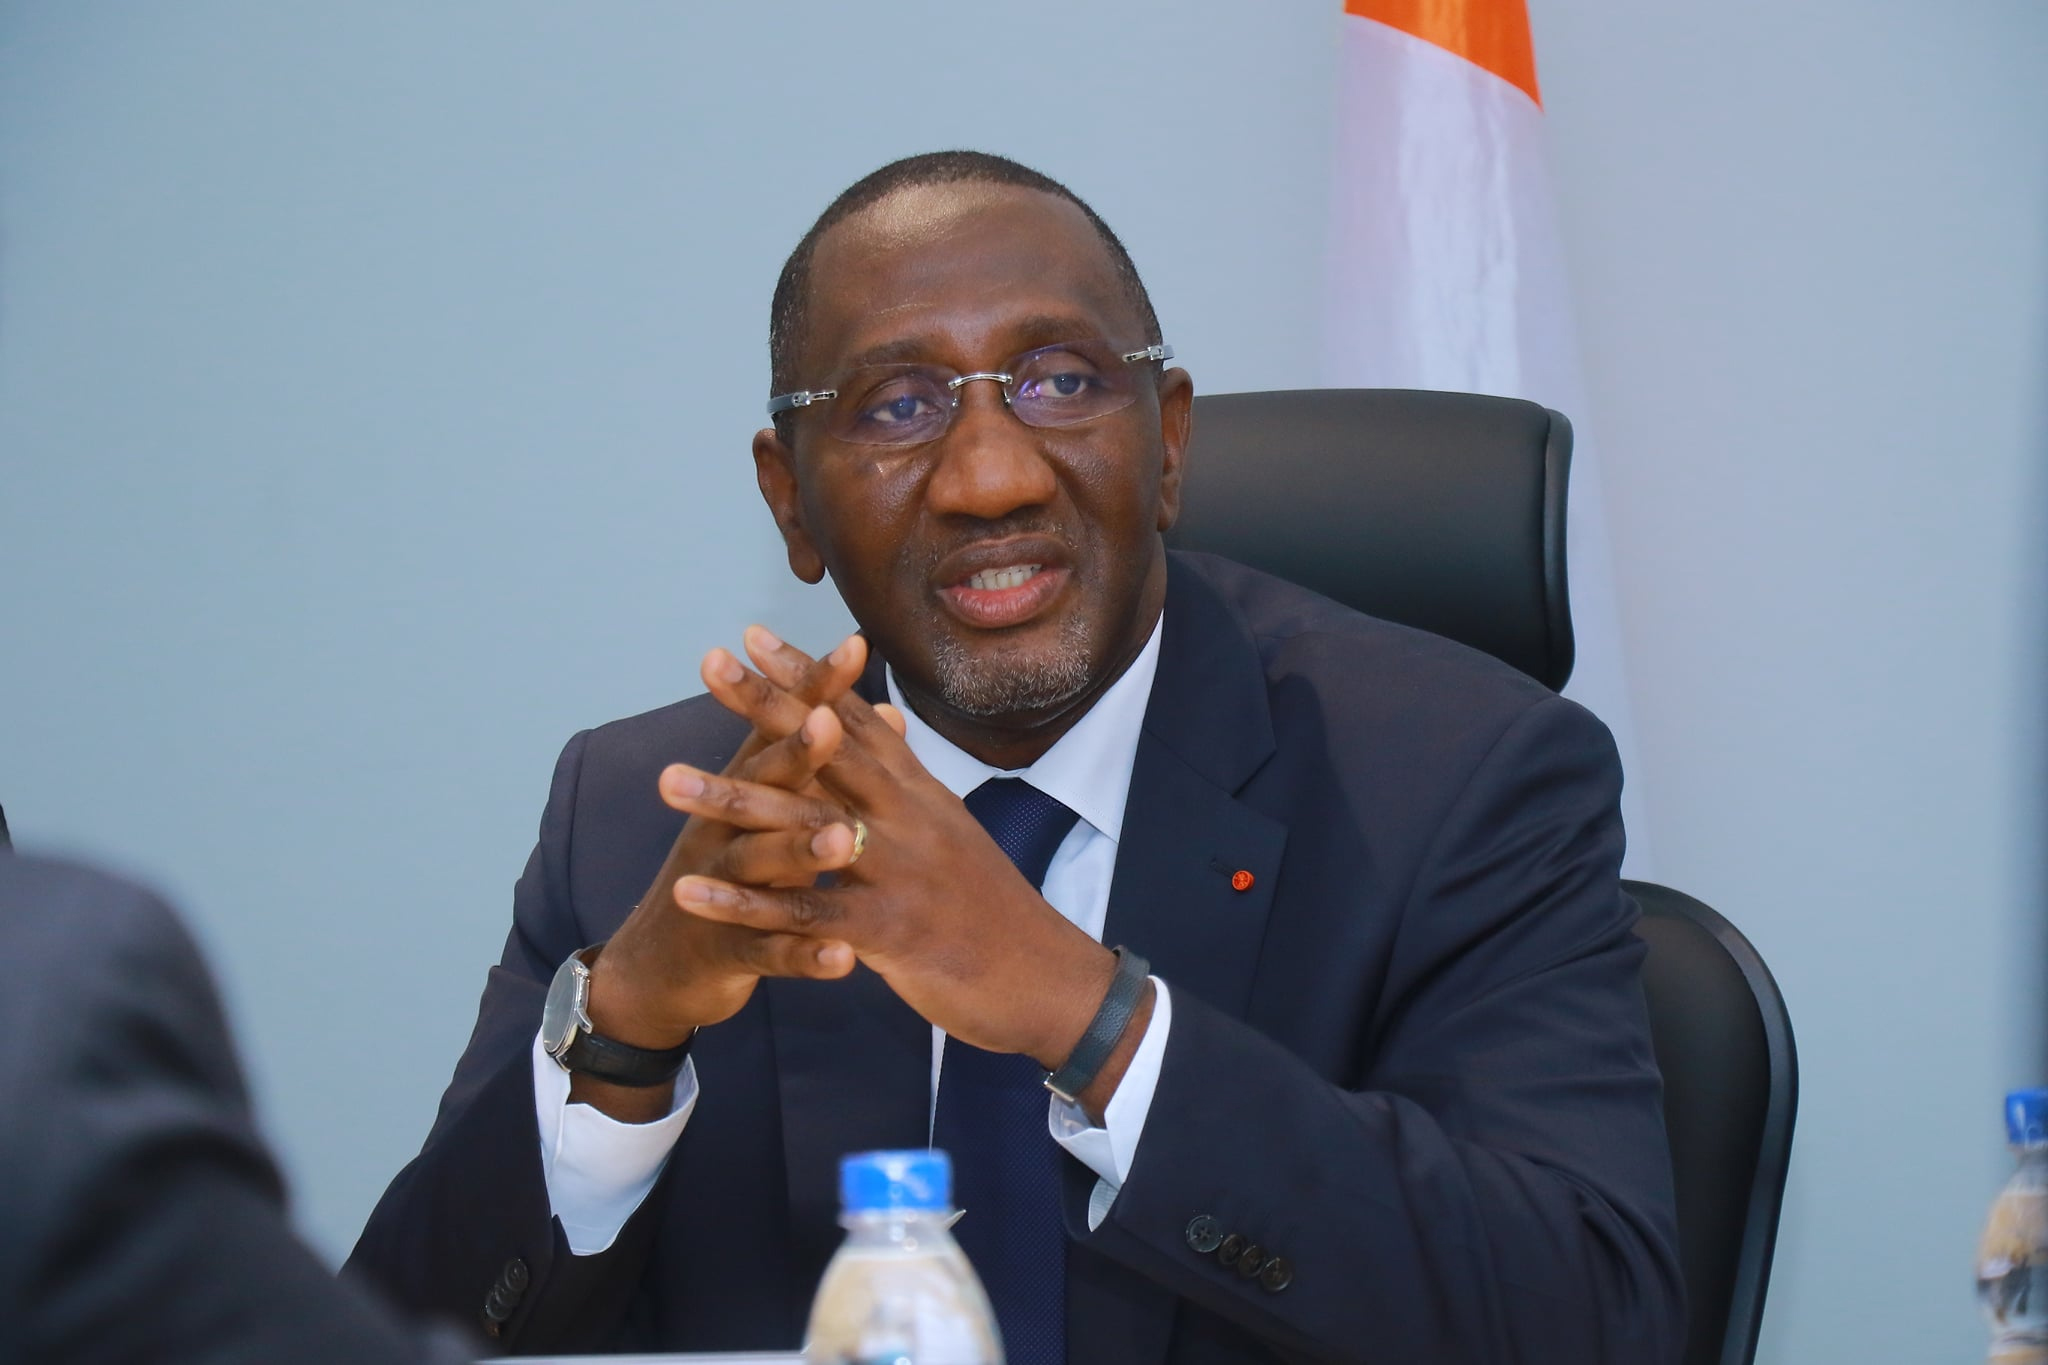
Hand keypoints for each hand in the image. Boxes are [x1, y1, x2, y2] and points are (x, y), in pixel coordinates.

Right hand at [578, 632, 870, 1114]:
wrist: (661, 967)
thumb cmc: (733, 876)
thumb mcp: (764, 814)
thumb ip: (802, 766)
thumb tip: (846, 707)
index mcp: (744, 795)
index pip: (781, 732)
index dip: (815, 691)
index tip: (855, 646)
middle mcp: (724, 832)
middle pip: (760, 785)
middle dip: (795, 753)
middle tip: (828, 720)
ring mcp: (720, 892)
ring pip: (759, 868)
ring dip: (798, 852)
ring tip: (842, 840)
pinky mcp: (726, 950)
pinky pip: (767, 953)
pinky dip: (802, 957)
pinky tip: (841, 960)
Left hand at [664, 651, 1133, 1089]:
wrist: (1048, 980)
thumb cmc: (994, 911)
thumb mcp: (953, 831)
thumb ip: (908, 778)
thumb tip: (884, 720)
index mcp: (920, 795)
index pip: (855, 720)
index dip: (805, 676)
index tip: (753, 636)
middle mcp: (909, 818)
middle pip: (827, 750)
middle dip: (765, 706)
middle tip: (708, 664)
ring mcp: (900, 870)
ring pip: (805, 827)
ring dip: (733, 800)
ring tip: (667, 781)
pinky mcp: (890, 931)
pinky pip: (804, 913)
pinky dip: (744, 903)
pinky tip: (690, 892)